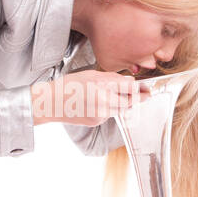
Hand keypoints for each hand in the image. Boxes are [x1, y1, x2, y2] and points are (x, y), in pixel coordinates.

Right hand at [30, 69, 152, 126]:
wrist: (51, 103)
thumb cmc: (69, 85)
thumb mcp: (90, 75)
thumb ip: (111, 78)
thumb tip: (129, 81)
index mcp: (102, 85)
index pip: (131, 87)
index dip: (140, 88)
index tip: (146, 88)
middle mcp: (104, 100)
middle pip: (130, 101)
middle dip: (138, 98)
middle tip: (145, 94)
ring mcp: (101, 113)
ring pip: (122, 109)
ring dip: (124, 104)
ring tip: (118, 96)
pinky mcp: (97, 122)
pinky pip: (110, 115)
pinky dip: (109, 109)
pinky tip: (97, 104)